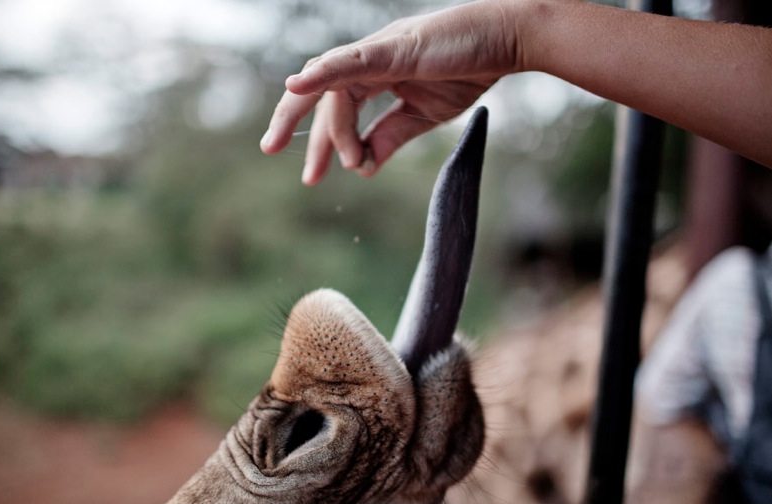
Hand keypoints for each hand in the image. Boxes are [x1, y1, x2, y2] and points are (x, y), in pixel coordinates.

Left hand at [260, 0, 521, 184]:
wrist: (505, 41)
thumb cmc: (468, 70)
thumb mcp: (423, 116)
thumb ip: (392, 137)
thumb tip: (364, 168)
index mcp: (374, 76)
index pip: (336, 111)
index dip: (323, 144)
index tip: (315, 177)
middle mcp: (367, 62)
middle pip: (321, 97)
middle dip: (301, 130)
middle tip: (283, 160)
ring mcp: (377, 52)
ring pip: (334, 88)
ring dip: (334, 129)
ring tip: (342, 161)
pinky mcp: (392, 49)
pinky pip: (350, 61)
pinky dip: (322, 73)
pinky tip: (296, 87)